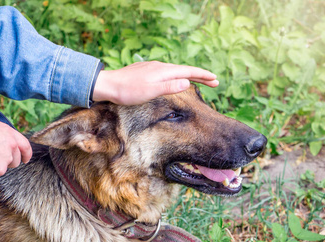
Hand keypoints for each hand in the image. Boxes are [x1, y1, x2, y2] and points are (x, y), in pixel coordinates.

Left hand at [92, 61, 218, 104]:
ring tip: (199, 81)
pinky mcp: (146, 71)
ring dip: (189, 76)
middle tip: (214, 82)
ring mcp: (152, 68)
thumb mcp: (151, 92)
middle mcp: (160, 66)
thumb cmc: (128, 92)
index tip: (216, 80)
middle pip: (184, 70)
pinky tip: (175, 79)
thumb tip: (188, 82)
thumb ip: (170, 87)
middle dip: (200, 76)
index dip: (203, 76)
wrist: (108, 86)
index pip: (189, 72)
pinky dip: (177, 76)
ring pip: (175, 71)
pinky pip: (167, 72)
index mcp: (163, 71)